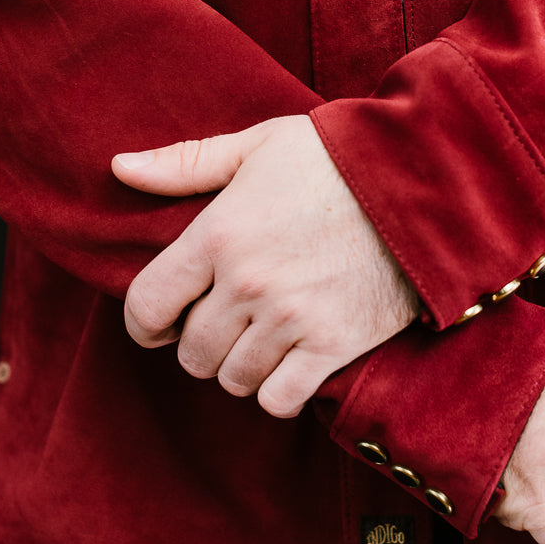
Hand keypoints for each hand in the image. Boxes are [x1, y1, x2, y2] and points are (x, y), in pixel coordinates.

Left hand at [111, 116, 419, 417]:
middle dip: (198, 342)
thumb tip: (120, 168)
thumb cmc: (336, 156)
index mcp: (218, 232)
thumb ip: (186, 163)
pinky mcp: (333, 345)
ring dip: (240, 365)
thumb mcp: (258, 145)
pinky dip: (278, 390)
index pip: (147, 305)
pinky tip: (291, 362)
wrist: (424, 182)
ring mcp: (290, 318)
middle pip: (191, 351)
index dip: (144, 323)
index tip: (158, 324)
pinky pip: (279, 399)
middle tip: (224, 323)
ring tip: (261, 338)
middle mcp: (247, 282)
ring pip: (232, 378)